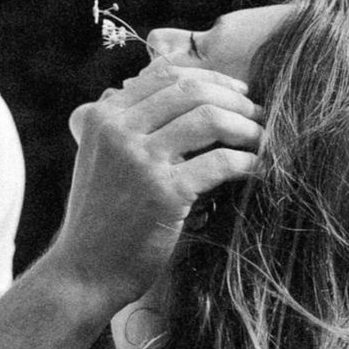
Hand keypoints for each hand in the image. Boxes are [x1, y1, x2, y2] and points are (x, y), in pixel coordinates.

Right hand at [52, 60, 262, 309]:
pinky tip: (259, 168)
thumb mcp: (100, 159)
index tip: (238, 91)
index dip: (210, 78)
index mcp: (101, 118)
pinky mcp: (163, 193)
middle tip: (258, 114)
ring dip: (246, 126)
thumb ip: (126, 125)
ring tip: (263, 139)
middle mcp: (117, 132)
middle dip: (234, 98)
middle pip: (190, 92)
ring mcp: (139, 161)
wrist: (85, 272)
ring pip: (208, 118)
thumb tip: (168, 89)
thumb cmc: (101, 218)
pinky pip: (220, 162)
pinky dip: (247, 162)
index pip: (164, 76)